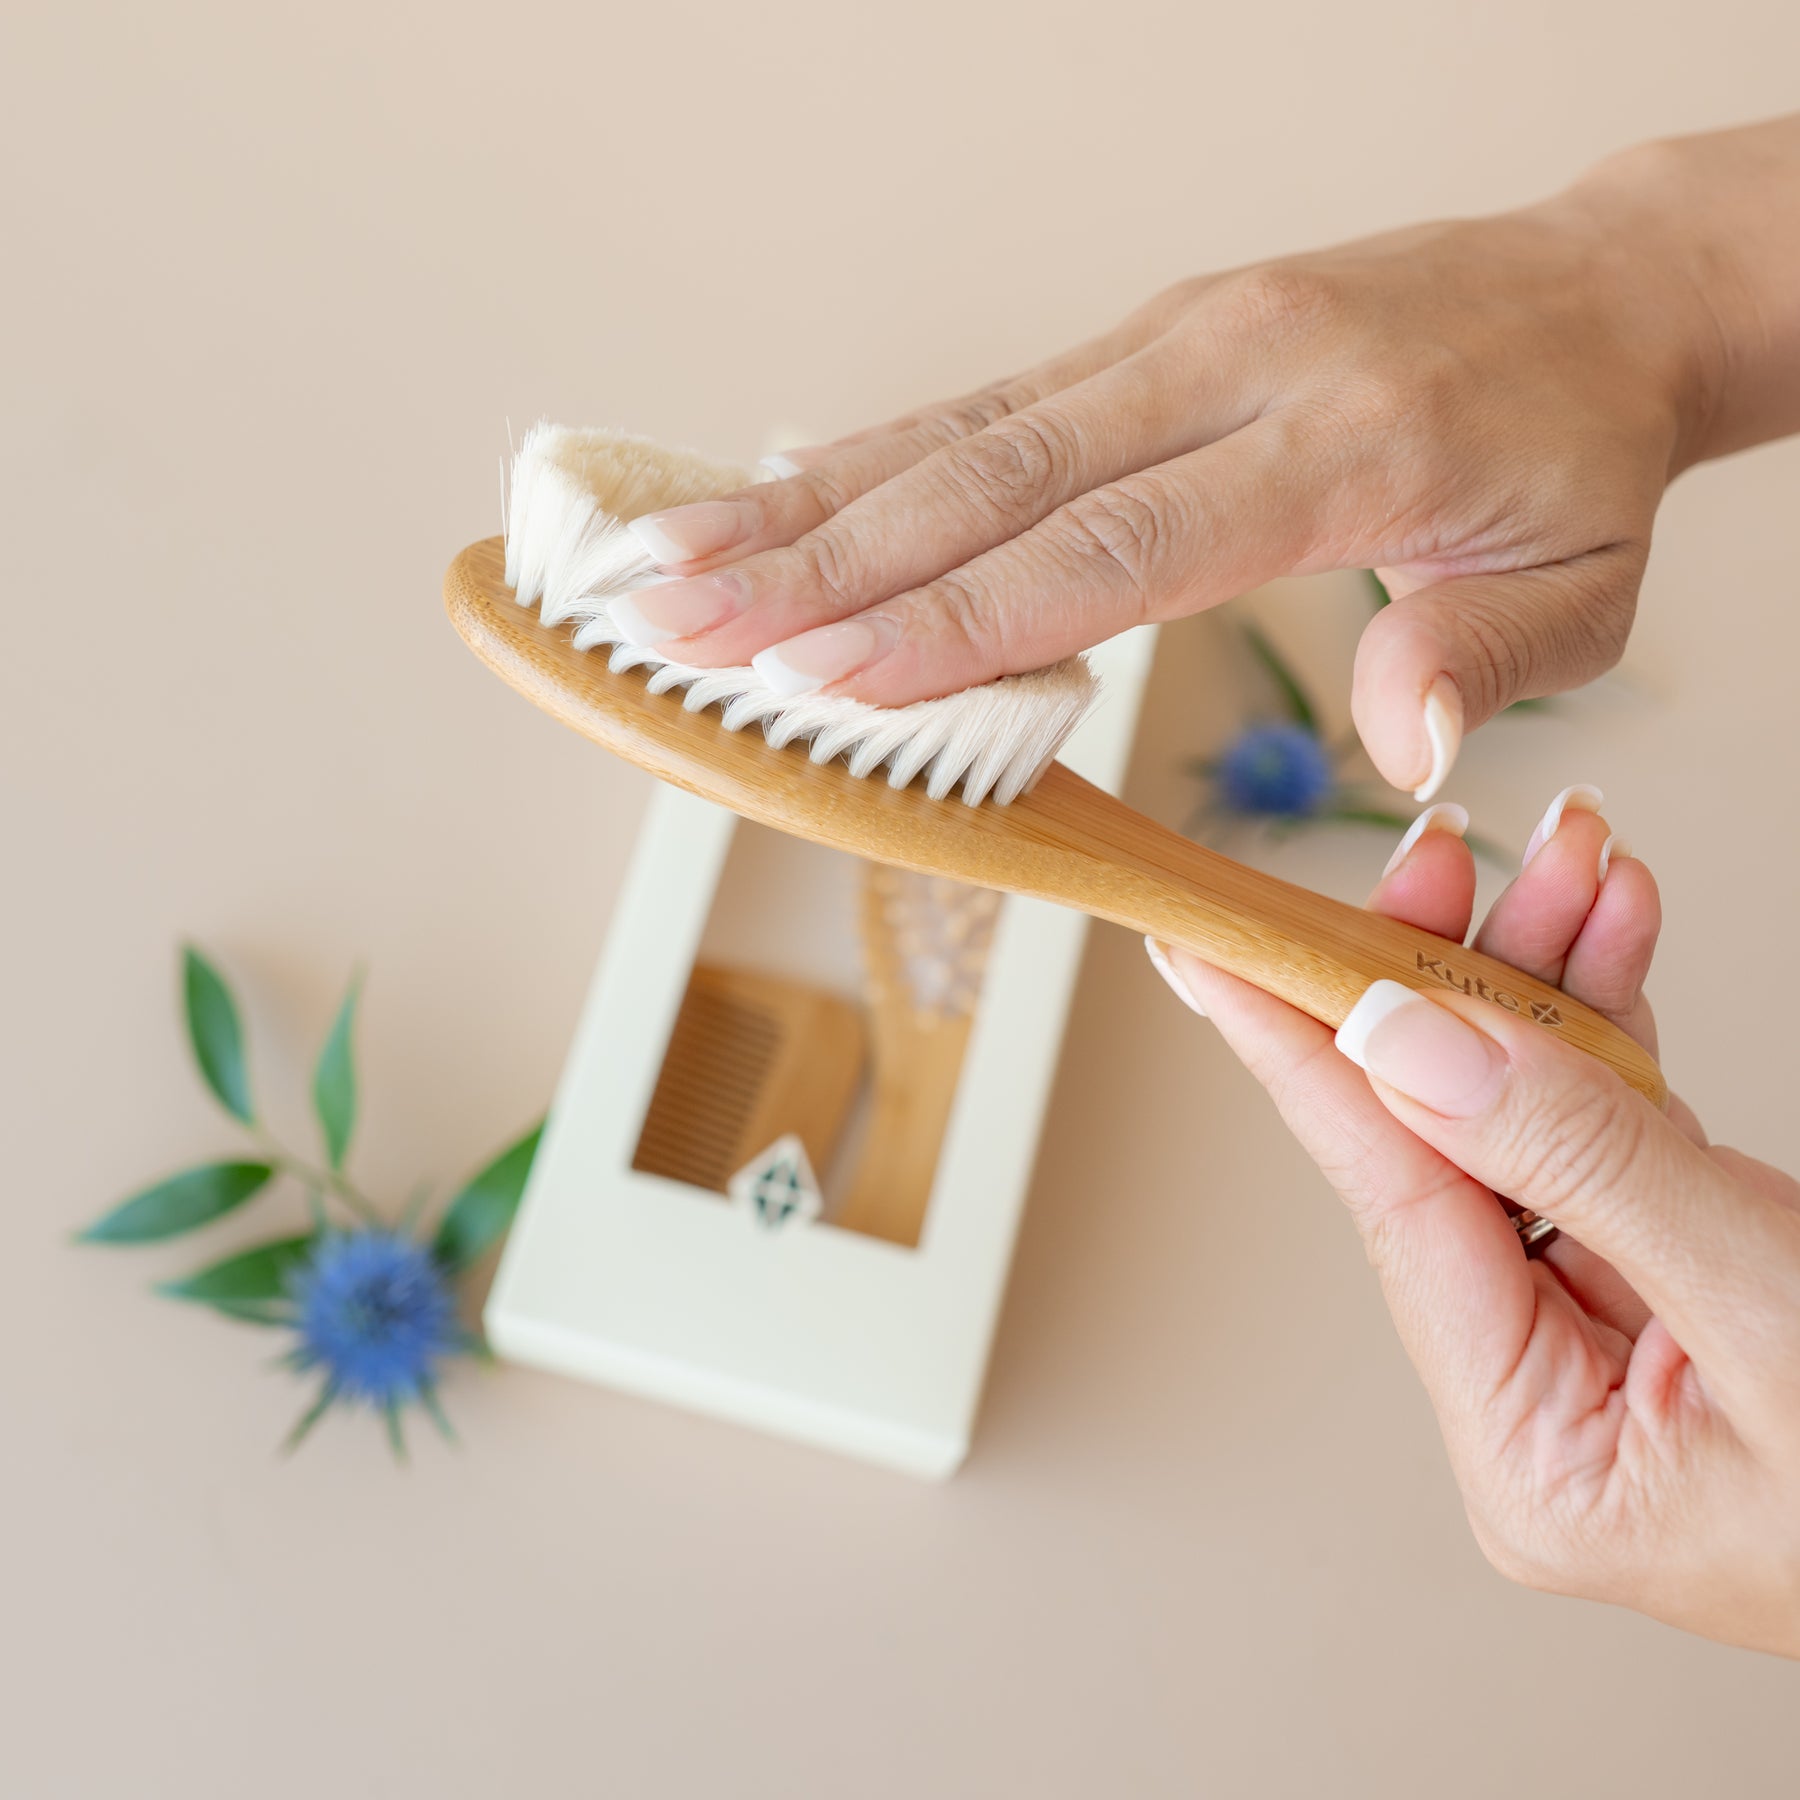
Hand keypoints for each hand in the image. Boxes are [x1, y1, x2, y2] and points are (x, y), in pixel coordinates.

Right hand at [607, 120, 1799, 798]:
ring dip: (802, 499)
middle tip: (676, 617)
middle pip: (992, 477)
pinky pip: (983, 405)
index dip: (956, 619)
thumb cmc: (1576, 454)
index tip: (820, 676)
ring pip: (959, 429)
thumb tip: (1399, 748)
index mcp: (1338, 442)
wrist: (1596, 289)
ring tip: (667, 555)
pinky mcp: (1141, 337)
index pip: (1111, 548)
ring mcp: (1172, 338)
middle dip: (819, 559)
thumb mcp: (1584, 583)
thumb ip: (1480, 662)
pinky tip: (771, 501)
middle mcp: (1229, 365)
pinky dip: (864, 459)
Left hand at [1147, 793, 1799, 1656]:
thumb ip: (1579, 1163)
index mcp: (1531, 1453)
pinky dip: (1617, 1026)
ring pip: (1527, 1120)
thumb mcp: (1764, 1307)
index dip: (1293, 1049)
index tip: (1205, 947)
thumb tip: (1398, 1039)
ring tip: (1568, 859)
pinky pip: (1610, 1134)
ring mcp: (1606, 1338)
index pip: (1386, 1202)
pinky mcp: (1669, 1285)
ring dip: (1547, 976)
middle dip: (1447, 980)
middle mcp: (1541, 1398)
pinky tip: (1611, 929)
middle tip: (1434, 853)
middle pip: (1446, 1146)